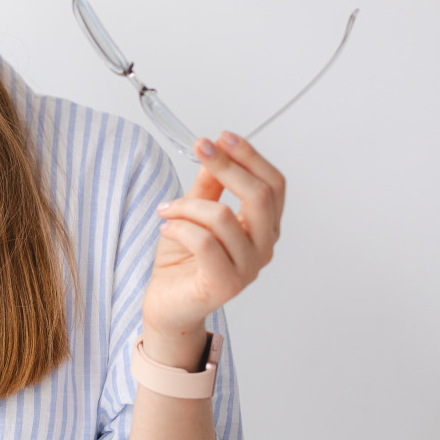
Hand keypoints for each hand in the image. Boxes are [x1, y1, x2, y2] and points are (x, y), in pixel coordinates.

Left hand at [142, 131, 285, 337]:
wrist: (167, 303)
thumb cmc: (183, 260)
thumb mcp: (194, 213)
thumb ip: (208, 186)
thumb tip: (214, 151)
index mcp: (263, 227)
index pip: (273, 184)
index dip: (249, 156)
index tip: (221, 137)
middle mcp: (263, 247)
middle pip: (260, 195)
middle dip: (228, 166)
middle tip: (201, 148)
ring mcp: (248, 268)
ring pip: (223, 216)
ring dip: (187, 205)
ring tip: (167, 210)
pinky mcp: (225, 284)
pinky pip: (204, 241)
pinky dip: (179, 227)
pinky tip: (166, 228)